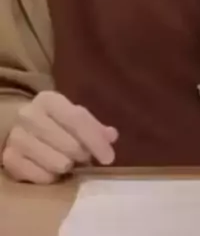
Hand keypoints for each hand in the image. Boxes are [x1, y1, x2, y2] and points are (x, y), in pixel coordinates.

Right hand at [2, 91, 117, 183]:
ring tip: (68, 162)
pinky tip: (52, 171)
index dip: (96, 141)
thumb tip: (111, 136)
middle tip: (85, 158)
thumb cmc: (54, 122)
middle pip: (69, 144)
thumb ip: (93, 127)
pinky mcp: (9, 159)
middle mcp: (29, 115)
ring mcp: (16, 137)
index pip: (77, 119)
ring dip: (67, 166)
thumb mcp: (73, 117)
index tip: (109, 158)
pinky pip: (40, 177)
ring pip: (56, 163)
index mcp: (48, 99)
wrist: (20, 128)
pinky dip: (51, 177)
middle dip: (83, 155)